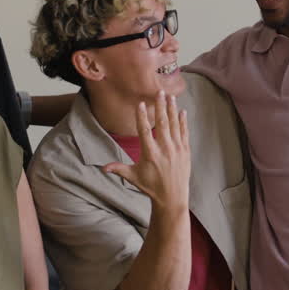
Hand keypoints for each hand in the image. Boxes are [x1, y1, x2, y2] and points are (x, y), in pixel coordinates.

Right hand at [103, 90, 188, 210]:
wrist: (172, 197)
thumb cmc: (151, 186)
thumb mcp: (133, 177)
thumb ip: (118, 169)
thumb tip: (102, 168)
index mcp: (150, 154)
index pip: (145, 131)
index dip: (142, 117)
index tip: (140, 104)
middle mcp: (165, 149)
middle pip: (162, 123)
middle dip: (161, 106)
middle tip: (160, 92)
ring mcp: (177, 149)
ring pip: (175, 125)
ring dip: (172, 109)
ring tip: (170, 96)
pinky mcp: (185, 151)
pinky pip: (184, 132)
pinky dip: (183, 121)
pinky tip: (182, 111)